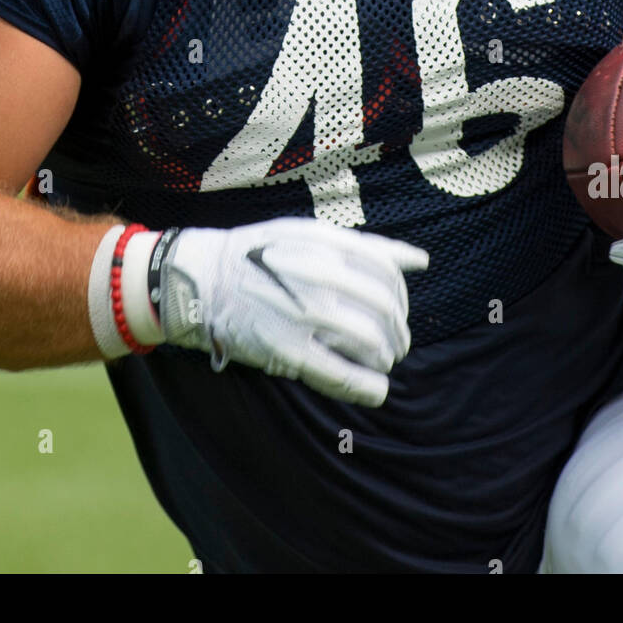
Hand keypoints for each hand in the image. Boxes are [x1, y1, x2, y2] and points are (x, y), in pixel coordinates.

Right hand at [157, 217, 428, 405]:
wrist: (202, 278)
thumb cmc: (260, 253)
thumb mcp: (310, 233)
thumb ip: (366, 246)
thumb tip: (420, 260)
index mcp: (327, 244)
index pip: (388, 273)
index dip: (401, 298)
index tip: (396, 312)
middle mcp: (319, 276)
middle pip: (385, 310)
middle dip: (398, 333)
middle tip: (394, 344)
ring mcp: (304, 314)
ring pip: (371, 343)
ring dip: (385, 358)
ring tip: (381, 362)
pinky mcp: (287, 350)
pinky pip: (341, 375)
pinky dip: (368, 387)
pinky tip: (376, 389)